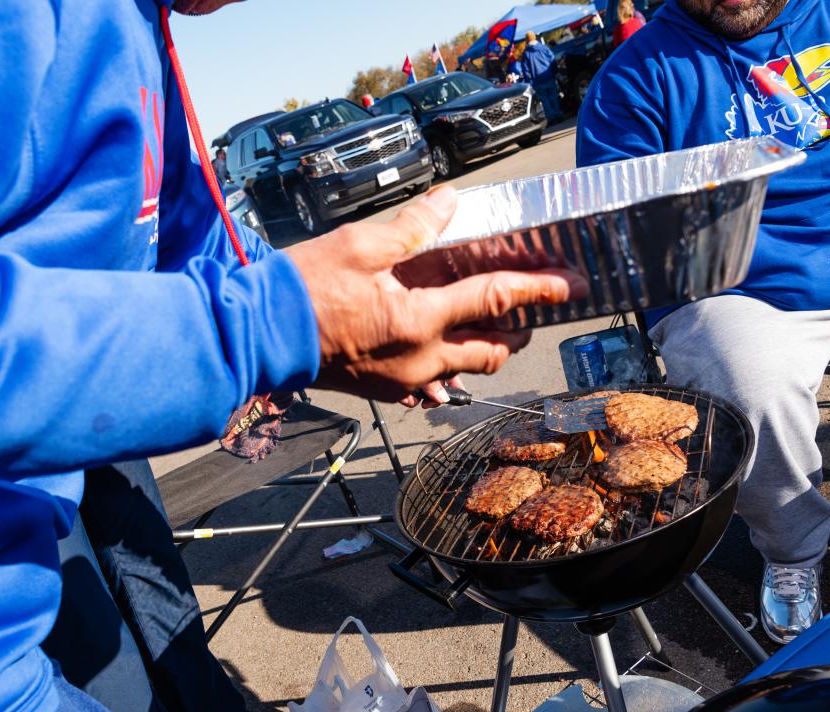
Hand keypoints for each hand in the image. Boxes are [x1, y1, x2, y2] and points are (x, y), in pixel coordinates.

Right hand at [286, 186, 586, 401]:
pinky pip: (429, 387)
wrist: (260, 336)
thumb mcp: (360, 245)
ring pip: (463, 371)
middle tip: (526, 306)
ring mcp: (402, 382)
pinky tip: (437, 350)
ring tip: (484, 322)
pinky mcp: (383, 391)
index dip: (537, 289)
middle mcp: (420, 360)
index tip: (569, 286)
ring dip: (482, 348)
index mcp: (419, 320)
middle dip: (515, 329)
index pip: (494, 301)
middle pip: (491, 350)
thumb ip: (414, 228)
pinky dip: (443, 368)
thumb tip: (450, 201)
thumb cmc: (304, 287)